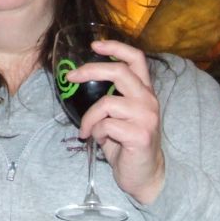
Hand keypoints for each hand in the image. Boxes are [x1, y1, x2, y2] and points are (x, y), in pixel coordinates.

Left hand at [67, 40, 164, 204]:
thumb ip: (109, 97)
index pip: (136, 58)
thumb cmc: (126, 143)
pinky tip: (101, 142)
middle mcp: (148, 100)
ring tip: (88, 131)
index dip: (115, 46)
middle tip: (71, 77)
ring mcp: (147, 117)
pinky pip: (106, 125)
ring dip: (89, 118)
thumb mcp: (118, 115)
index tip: (94, 45)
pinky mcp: (140, 135)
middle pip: (119, 71)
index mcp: (143, 91)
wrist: (144, 175)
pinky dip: (96, 133)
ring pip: (106, 103)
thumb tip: (79, 78)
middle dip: (90, 71)